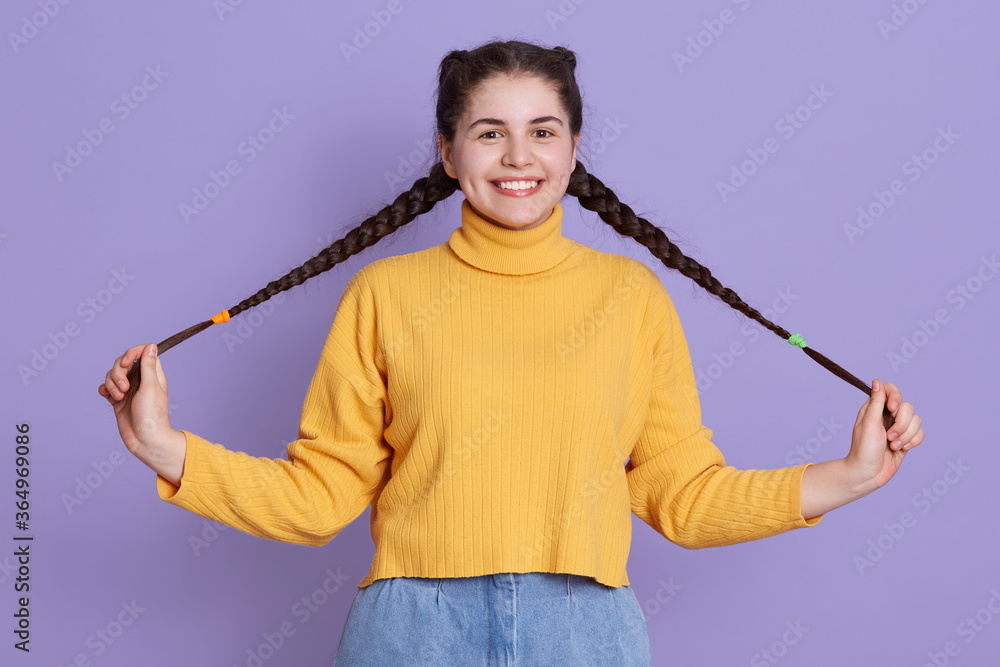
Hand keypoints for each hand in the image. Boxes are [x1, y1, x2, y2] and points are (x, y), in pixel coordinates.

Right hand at [98, 343, 185, 483]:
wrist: (145, 440)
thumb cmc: (152, 415)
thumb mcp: (150, 387)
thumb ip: (148, 366)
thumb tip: (151, 345)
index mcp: (152, 375)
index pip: (142, 352)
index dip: (131, 354)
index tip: (126, 364)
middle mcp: (140, 380)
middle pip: (123, 363)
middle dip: (118, 373)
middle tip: (124, 388)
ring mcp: (128, 390)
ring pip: (112, 375)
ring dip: (112, 383)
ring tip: (119, 397)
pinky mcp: (118, 400)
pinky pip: (106, 388)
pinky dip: (105, 389)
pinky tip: (108, 396)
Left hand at [845, 379, 924, 491]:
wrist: (868, 473)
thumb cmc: (863, 449)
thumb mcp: (869, 423)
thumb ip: (876, 402)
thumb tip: (877, 381)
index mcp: (875, 408)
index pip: (892, 390)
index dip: (896, 397)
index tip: (892, 409)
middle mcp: (887, 416)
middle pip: (908, 407)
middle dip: (901, 424)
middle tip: (888, 436)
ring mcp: (898, 428)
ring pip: (916, 420)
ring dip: (906, 435)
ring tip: (892, 445)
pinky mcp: (906, 440)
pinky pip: (920, 433)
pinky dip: (913, 441)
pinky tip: (901, 449)